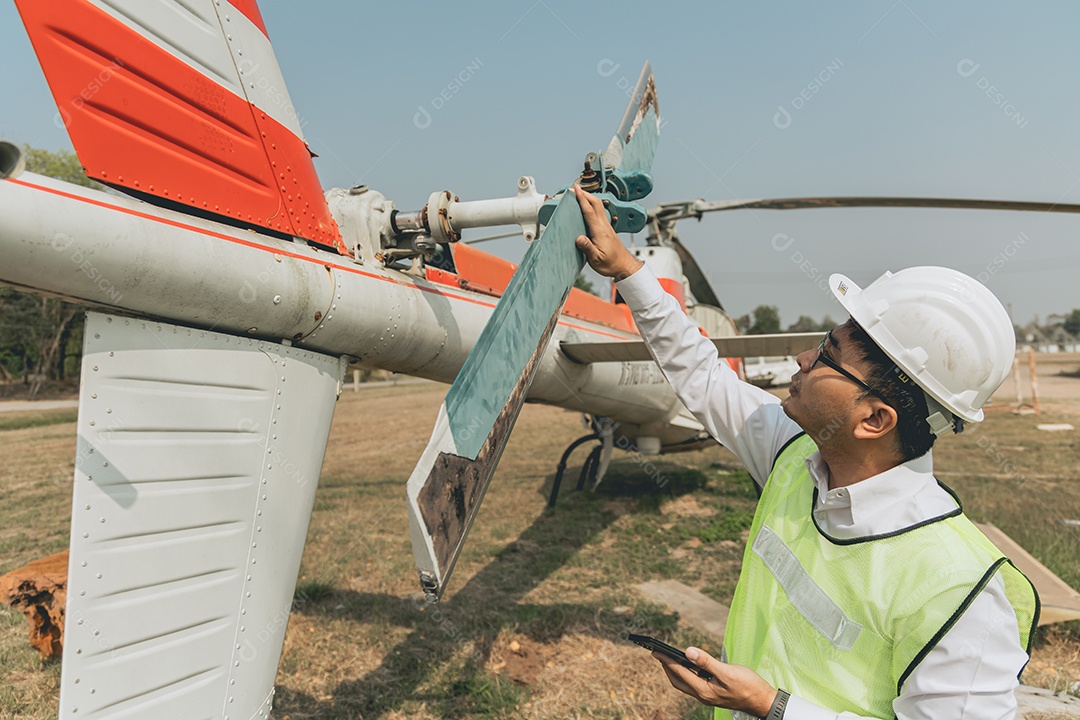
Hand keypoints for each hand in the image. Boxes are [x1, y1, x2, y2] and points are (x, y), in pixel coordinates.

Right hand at [572, 185, 643, 279]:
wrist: (624, 265)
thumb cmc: (611, 263)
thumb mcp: (596, 259)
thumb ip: (587, 248)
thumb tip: (579, 238)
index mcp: (600, 231)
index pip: (589, 211)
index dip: (582, 199)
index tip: (576, 190)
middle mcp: (604, 226)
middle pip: (596, 203)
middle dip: (585, 194)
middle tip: (575, 188)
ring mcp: (607, 226)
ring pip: (599, 206)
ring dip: (589, 198)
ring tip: (580, 194)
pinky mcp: (607, 229)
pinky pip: (599, 212)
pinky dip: (592, 206)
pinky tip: (588, 208)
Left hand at [652, 646, 776, 716]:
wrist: (762, 701)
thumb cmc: (748, 686)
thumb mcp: (727, 671)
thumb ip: (706, 662)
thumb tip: (687, 651)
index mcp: (703, 690)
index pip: (679, 673)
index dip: (666, 661)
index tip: (655, 651)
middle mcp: (703, 695)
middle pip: (677, 681)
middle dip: (667, 667)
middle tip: (658, 654)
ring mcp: (707, 696)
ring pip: (685, 683)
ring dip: (675, 671)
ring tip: (669, 658)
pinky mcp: (712, 694)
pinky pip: (693, 683)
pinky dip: (687, 674)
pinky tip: (689, 666)